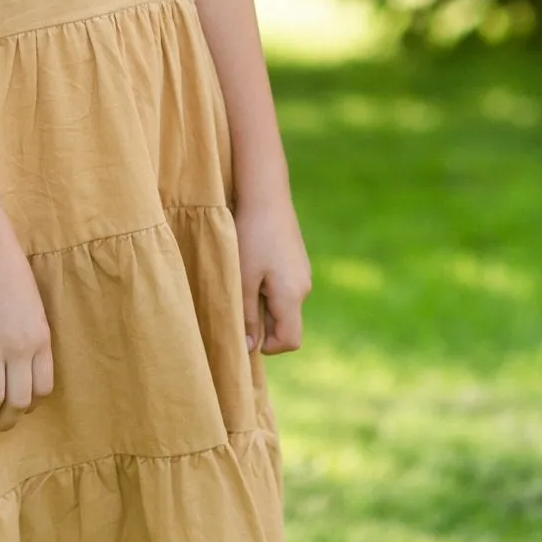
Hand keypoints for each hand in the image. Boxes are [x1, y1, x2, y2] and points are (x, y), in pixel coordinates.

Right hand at [0, 226, 53, 433]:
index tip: (20, 408)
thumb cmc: (10, 271)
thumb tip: (23, 364)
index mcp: (40, 340)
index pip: (43, 388)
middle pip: (18, 401)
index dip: (31, 404)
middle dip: (7, 421)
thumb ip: (32, 336)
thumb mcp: (34, 307)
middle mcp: (18, 349)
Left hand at [235, 194, 311, 354]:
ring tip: (243, 277)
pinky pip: (284, 287)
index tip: (245, 332)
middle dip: (262, 322)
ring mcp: (302, 273)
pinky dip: (267, 287)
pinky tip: (251, 264)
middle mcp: (303, 288)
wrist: (266, 195)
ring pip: (283, 305)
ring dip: (262, 302)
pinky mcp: (296, 261)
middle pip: (286, 324)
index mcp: (292, 296)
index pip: (290, 341)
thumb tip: (249, 347)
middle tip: (238, 299)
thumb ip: (247, 314)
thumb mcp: (243, 279)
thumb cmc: (251, 236)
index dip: (268, 346)